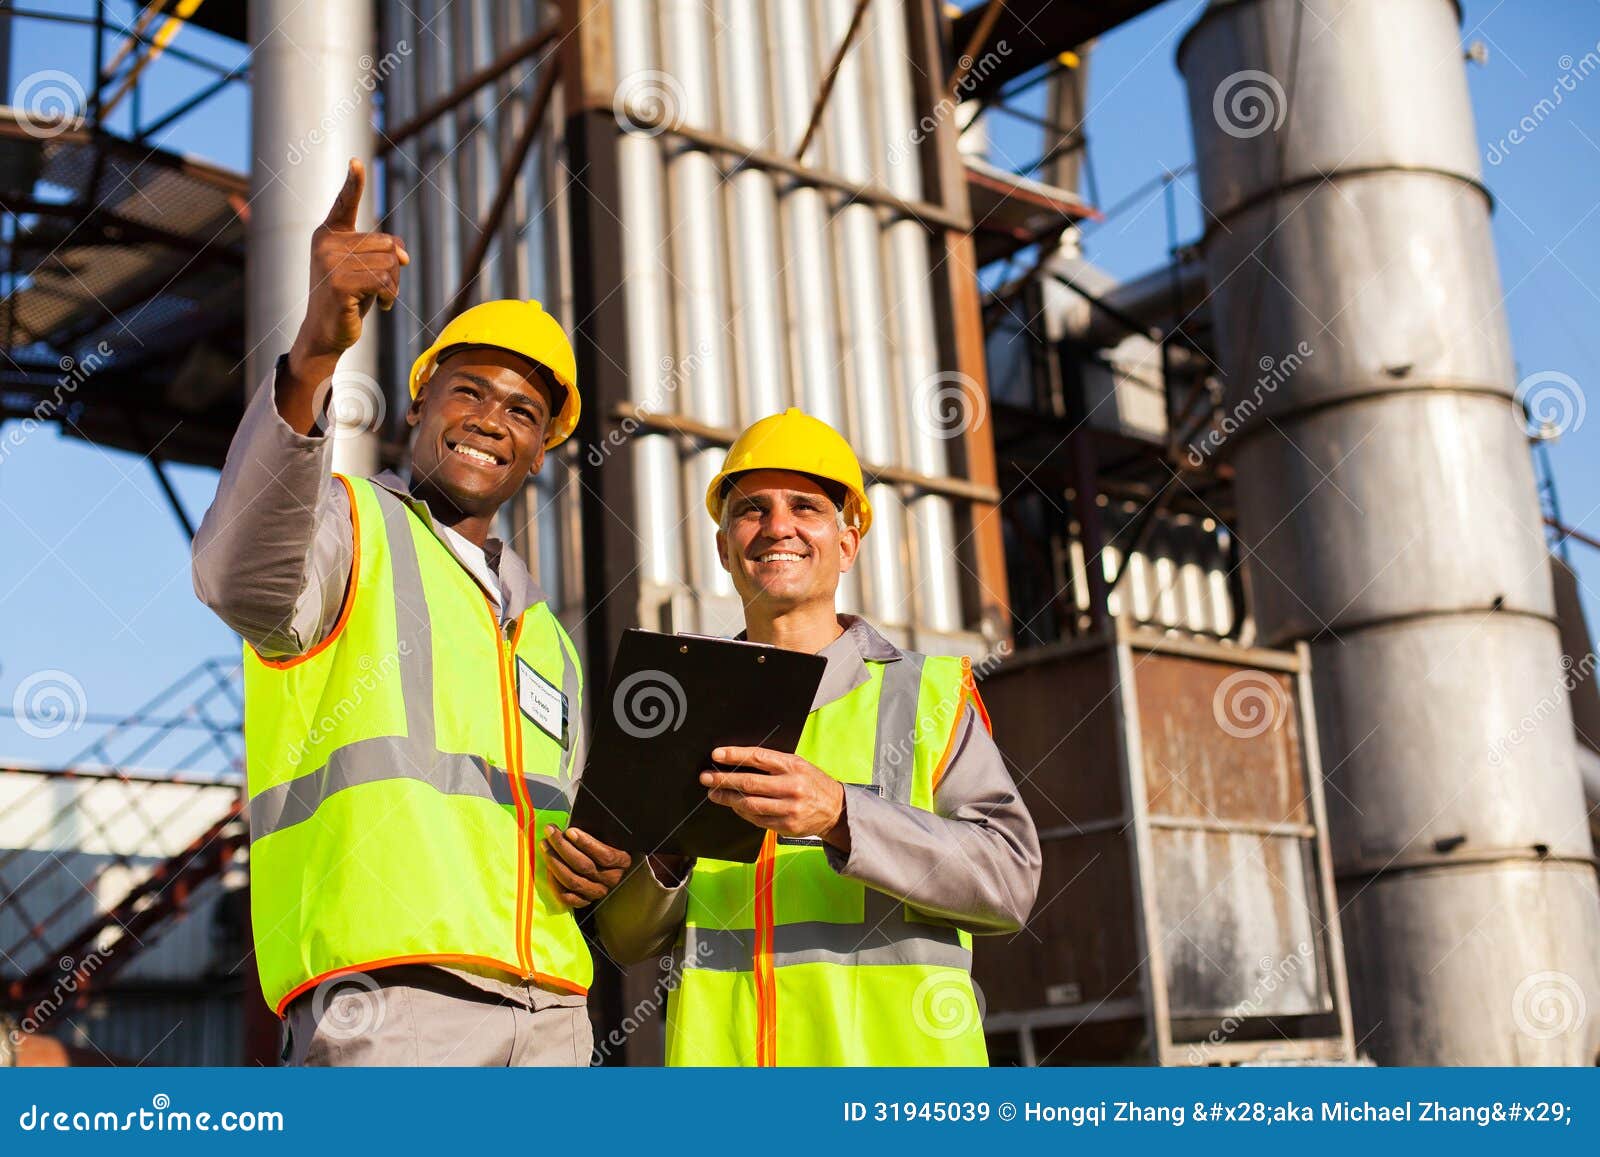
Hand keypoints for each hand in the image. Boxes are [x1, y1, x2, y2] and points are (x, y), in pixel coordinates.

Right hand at [281, 159, 409, 429]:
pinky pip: (384, 282)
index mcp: (328, 234)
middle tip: (380, 289)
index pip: (344, 203)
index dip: (353, 184)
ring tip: (376, 298)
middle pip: (387, 243)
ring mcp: (330, 262)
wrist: (326, 333)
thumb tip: (402, 255)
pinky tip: (379, 306)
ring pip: (389, 264)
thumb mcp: (365, 271)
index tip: (356, 161)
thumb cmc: (348, 300)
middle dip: (393, 269)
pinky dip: (390, 296)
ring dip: (393, 286)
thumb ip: (382, 254)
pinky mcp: (339, 283)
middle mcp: (326, 243)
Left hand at [543, 825, 631, 907]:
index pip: (605, 856)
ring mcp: (597, 892)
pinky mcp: (583, 901)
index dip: (586, 844)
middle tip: (550, 831)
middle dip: (563, 847)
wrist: (598, 858)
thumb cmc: (601, 840)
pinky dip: (555, 882)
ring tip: (545, 844)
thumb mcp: (604, 833)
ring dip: (554, 861)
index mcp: (622, 861)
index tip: (570, 831)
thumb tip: (572, 827)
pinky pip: (566, 896)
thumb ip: (594, 830)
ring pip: (573, 881)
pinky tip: (548, 867)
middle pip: (584, 866)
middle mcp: (612, 879)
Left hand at [700, 746, 848, 848]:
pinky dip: (742, 812)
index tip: (717, 755)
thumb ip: (773, 763)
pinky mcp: (786, 825)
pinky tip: (734, 806)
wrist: (836, 809)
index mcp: (793, 766)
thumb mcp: (798, 764)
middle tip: (707, 778)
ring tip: (714, 793)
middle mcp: (791, 787)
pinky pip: (756, 819)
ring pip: (749, 804)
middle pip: (749, 783)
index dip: (735, 755)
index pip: (758, 757)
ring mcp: (789, 808)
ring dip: (728, 798)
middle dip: (723, 780)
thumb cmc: (812, 783)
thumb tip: (739, 762)